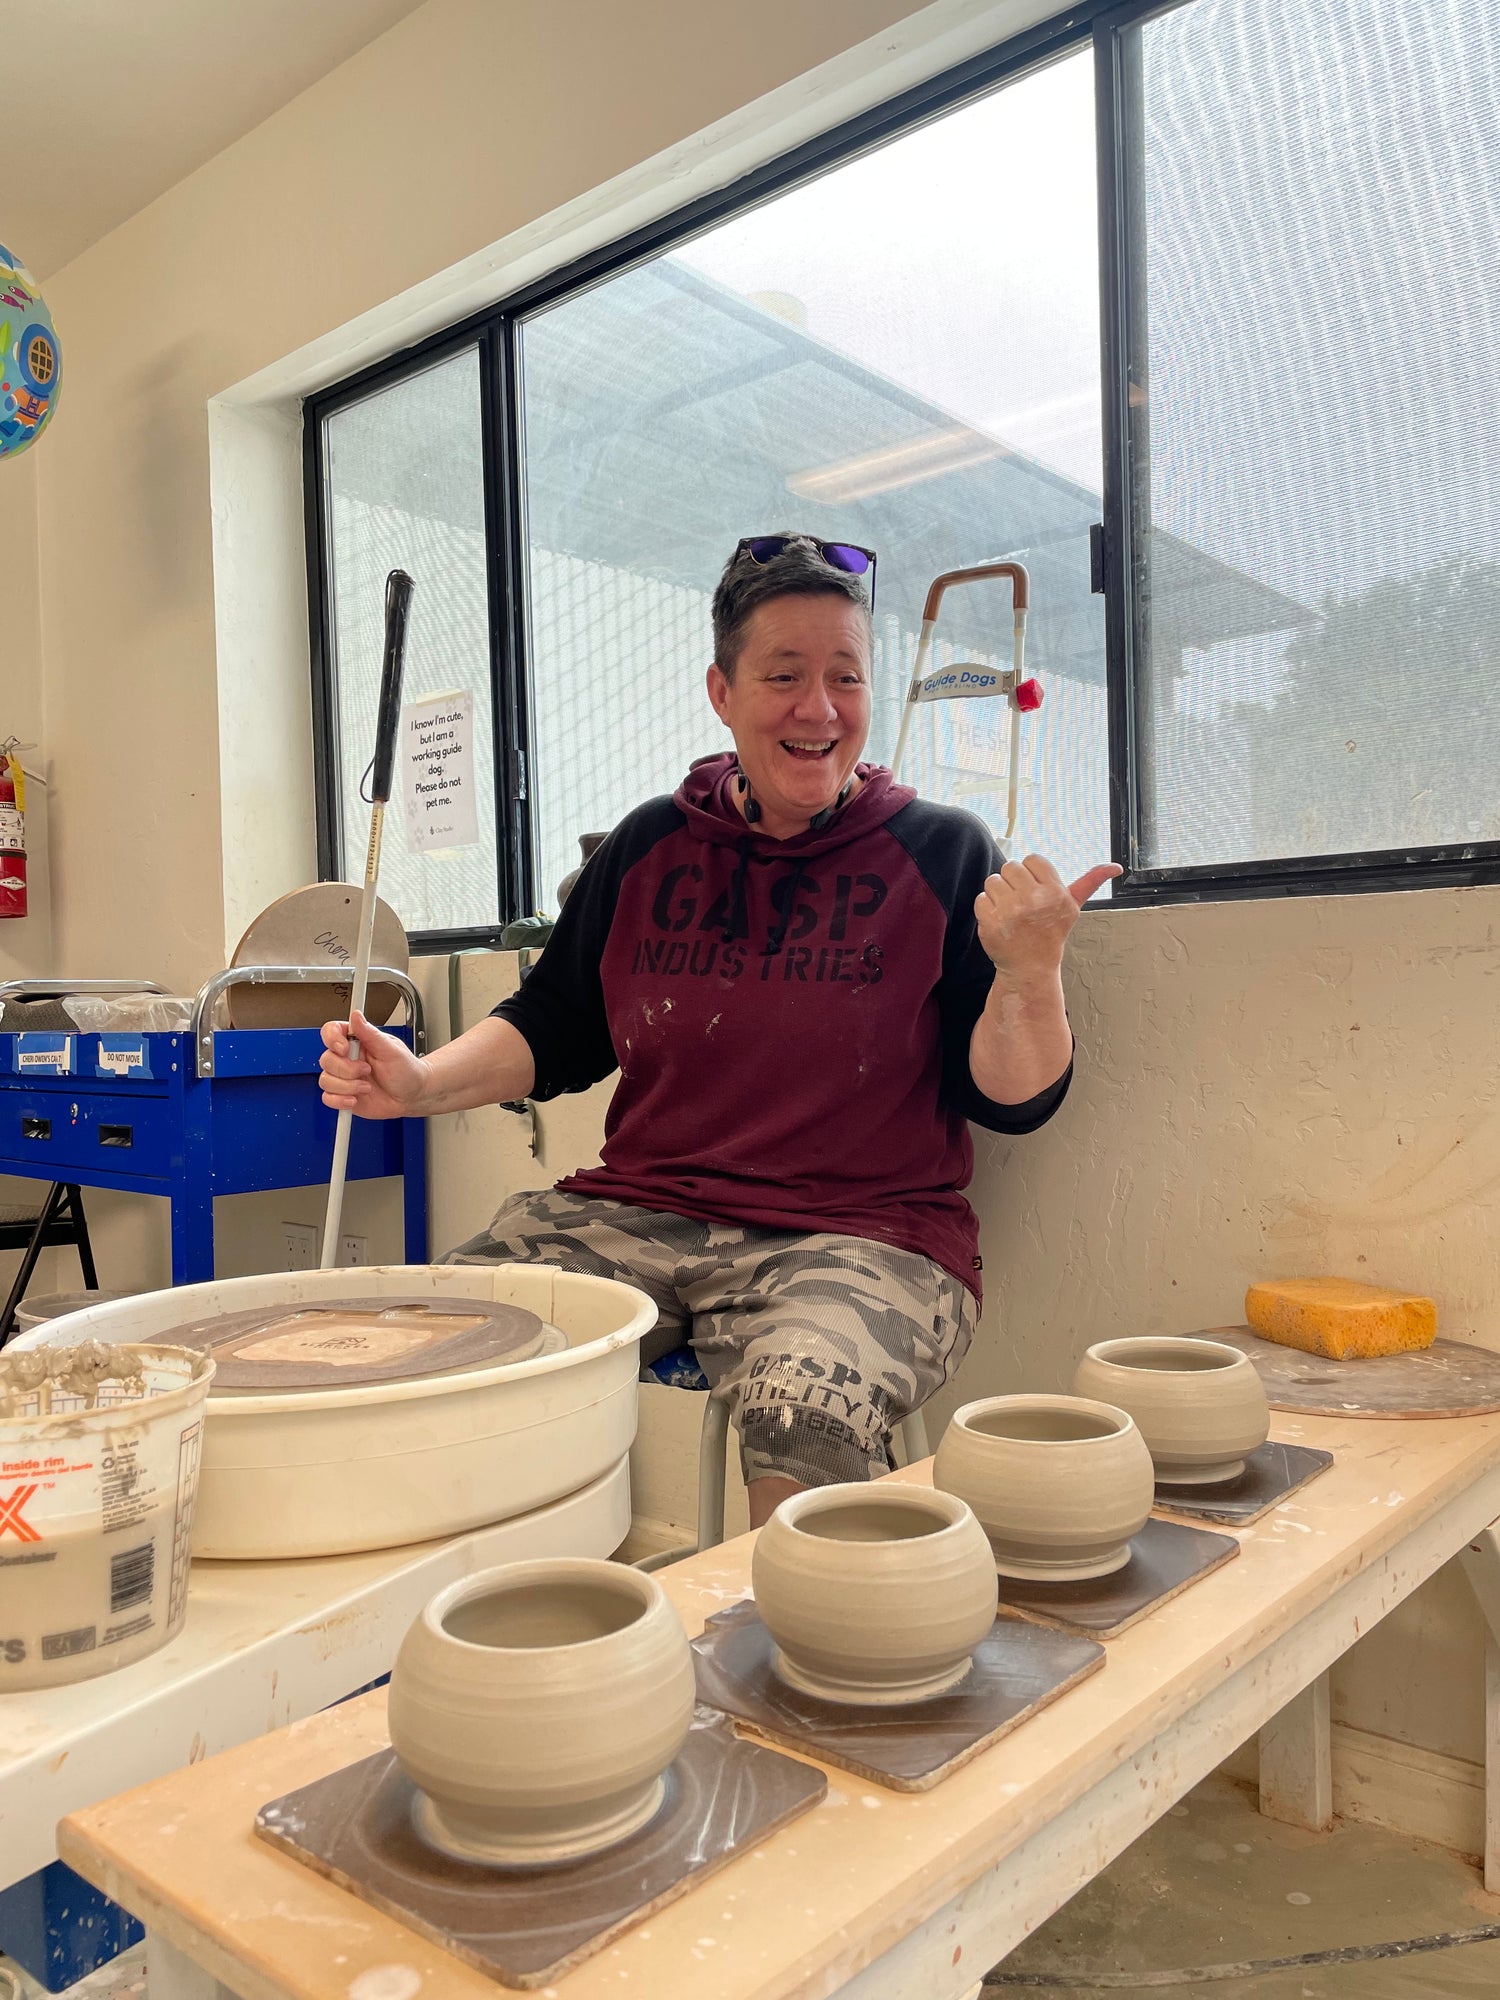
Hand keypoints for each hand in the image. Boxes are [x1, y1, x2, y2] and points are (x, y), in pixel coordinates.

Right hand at [319, 1010, 428, 1117]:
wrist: (412, 1096)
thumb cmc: (406, 1070)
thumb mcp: (392, 1050)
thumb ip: (371, 1033)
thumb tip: (356, 1016)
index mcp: (357, 1041)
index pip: (331, 1031)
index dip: (332, 1039)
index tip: (344, 1048)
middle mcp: (347, 1058)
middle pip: (326, 1059)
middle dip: (347, 1069)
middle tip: (367, 1070)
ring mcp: (344, 1077)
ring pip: (326, 1080)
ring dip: (348, 1086)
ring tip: (367, 1087)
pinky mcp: (343, 1095)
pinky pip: (328, 1098)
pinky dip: (340, 1100)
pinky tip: (355, 1098)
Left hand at [974, 856, 1121, 984]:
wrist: (1031, 968)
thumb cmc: (1050, 934)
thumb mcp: (1072, 908)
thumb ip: (1090, 883)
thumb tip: (1115, 867)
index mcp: (1055, 893)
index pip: (1033, 859)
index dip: (1031, 873)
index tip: (1035, 890)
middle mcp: (1033, 900)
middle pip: (1011, 866)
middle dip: (1014, 882)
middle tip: (1021, 902)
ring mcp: (1010, 912)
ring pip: (993, 880)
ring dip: (998, 893)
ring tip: (1010, 911)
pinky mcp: (990, 922)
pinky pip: (981, 898)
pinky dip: (987, 908)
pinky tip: (1000, 920)